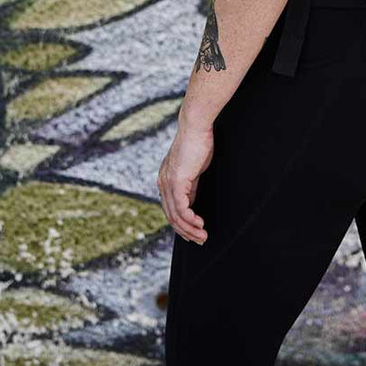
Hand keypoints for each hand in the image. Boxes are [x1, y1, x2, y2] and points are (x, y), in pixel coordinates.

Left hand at [157, 119, 213, 244]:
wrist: (195, 126)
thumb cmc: (198, 142)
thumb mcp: (194, 168)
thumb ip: (191, 185)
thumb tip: (193, 202)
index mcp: (165, 179)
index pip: (170, 208)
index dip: (181, 224)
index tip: (193, 233)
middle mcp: (163, 183)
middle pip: (171, 216)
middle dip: (186, 231)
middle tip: (199, 240)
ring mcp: (168, 183)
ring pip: (175, 215)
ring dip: (190, 229)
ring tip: (202, 236)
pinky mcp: (176, 181)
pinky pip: (181, 208)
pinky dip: (190, 219)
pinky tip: (199, 224)